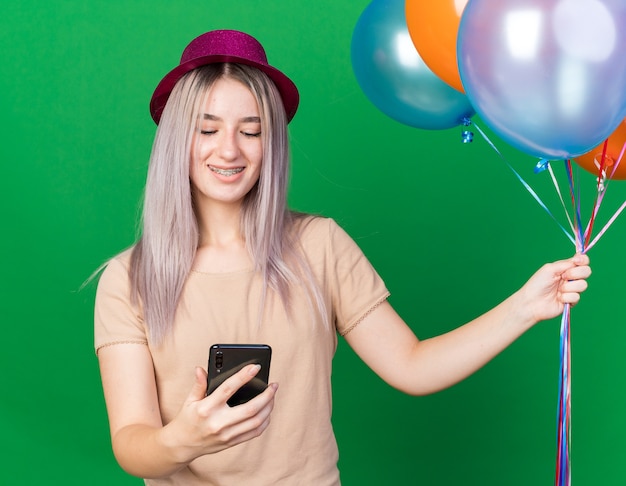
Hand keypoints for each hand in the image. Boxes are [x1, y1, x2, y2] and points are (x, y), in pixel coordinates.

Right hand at [162, 364, 277, 460]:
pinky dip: (265, 421)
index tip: (255, 367)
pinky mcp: (232, 442)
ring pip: (256, 421)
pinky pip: (255, 432)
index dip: (243, 376)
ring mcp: (227, 434)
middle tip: (273, 385)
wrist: (182, 445)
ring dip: (269, 407)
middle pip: (250, 408)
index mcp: (207, 408)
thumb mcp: (190, 400)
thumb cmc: (187, 419)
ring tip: (273, 396)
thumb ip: (199, 384)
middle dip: (266, 395)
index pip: (228, 388)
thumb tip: (201, 369)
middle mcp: (218, 422)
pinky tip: (267, 411)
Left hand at [516, 253, 590, 323]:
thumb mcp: (550, 269)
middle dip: (576, 273)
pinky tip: (558, 298)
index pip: (582, 262)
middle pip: (587, 271)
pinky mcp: (572, 301)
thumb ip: (566, 264)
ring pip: (583, 285)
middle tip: (563, 276)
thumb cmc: (537, 284)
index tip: (577, 260)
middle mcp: (570, 278)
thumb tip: (579, 258)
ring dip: (569, 287)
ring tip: (558, 290)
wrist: (532, 302)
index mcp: (565, 268)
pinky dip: (566, 297)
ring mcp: (572, 290)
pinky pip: (576, 297)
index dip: (583, 260)